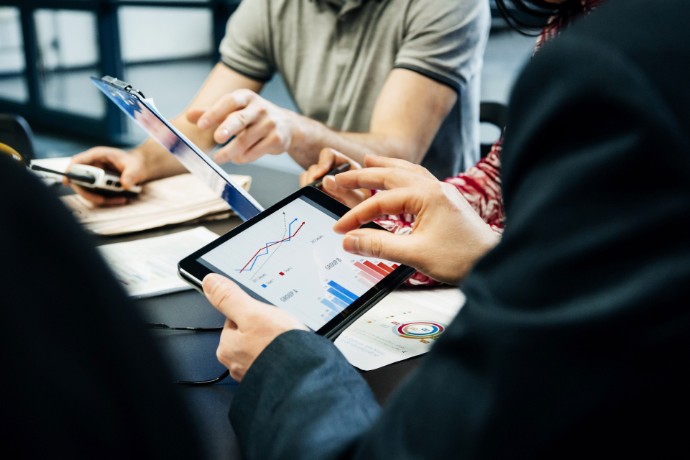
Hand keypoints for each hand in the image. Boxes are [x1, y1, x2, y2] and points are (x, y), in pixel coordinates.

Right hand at [67, 147, 145, 205]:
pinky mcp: (97, 185)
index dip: (70, 171)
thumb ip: (131, 175)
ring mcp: (94, 176)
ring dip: (100, 198)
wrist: (140, 168)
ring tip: (119, 199)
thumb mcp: (135, 168)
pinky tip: (120, 199)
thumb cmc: (135, 163)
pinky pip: (96, 195)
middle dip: (88, 192)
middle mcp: (93, 165)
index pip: (78, 161)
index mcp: (98, 155)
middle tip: (101, 199)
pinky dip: (106, 199)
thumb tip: (125, 184)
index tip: (67, 181)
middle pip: (79, 179)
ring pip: (87, 190)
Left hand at [188, 89, 297, 163]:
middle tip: (217, 138)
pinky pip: (255, 152)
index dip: (214, 112)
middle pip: (240, 119)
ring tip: (219, 157)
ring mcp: (270, 124)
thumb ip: (212, 112)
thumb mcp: (235, 110)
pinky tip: (238, 157)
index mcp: (246, 97)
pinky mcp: (277, 139)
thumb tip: (189, 116)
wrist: (287, 126)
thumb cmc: (254, 117)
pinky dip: (243, 158)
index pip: (229, 102)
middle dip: (227, 129)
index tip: (200, 124)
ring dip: (229, 152)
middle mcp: (259, 108)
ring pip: (245, 141)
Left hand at [203, 273, 307, 381]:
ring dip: (274, 341)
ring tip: (286, 339)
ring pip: (262, 346)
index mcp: (226, 347)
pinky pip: (273, 359)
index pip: (234, 319)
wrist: (305, 374)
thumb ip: (229, 298)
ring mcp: (254, 372)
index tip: (263, 314)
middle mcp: (236, 363)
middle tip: (278, 327)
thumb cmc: (278, 348)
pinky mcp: (270, 377)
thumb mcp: (253, 313)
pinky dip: (281, 354)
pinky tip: (290, 351)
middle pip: (248, 332)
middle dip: (263, 328)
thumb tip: (210, 282)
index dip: (252, 312)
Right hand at [299, 148, 367, 206]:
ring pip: (307, 177)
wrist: (359, 222)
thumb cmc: (364, 208)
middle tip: (311, 191)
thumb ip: (345, 191)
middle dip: (311, 179)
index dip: (322, 163)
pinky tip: (313, 201)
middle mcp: (333, 172)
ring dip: (308, 187)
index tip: (317, 177)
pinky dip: (306, 194)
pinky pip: (305, 188)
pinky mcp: (316, 192)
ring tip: (313, 198)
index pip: (329, 155)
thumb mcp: (358, 201)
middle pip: (315, 167)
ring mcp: (323, 182)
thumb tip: (325, 180)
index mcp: (346, 167)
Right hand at [332, 167, 499, 283]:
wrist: (493, 261)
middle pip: (391, 174)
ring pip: (407, 170)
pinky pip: (419, 178)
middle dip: (362, 175)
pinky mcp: (446, 200)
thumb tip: (349, 241)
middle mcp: (435, 188)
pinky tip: (399, 176)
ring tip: (367, 160)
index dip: (356, 216)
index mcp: (426, 196)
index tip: (340, 230)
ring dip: (385, 165)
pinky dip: (403, 172)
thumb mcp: (415, 254)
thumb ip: (379, 245)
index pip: (380, 202)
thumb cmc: (462, 258)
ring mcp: (442, 192)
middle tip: (338, 178)